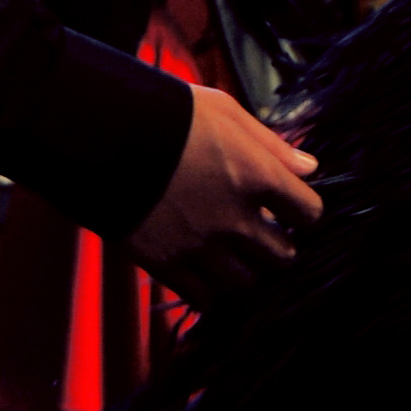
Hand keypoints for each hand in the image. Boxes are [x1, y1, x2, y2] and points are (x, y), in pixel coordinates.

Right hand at [129, 84, 324, 289]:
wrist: (101, 134)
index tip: (291, 208)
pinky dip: (209, 288)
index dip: (304, 211)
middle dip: (278, 244)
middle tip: (263, 231)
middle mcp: (235, 219)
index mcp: (256, 176)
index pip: (309, 213)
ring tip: (230, 248)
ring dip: (244, 267)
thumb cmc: (168, 113)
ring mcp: (201, 247)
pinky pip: (204, 298)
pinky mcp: (167, 264)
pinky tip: (202, 266)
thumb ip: (271, 144)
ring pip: (246, 282)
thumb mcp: (226, 111)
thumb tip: (308, 168)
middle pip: (283, 256)